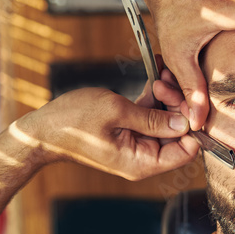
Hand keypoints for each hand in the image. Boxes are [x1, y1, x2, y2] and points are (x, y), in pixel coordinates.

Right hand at [14, 88, 198, 180]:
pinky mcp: (128, 130)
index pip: (186, 150)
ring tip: (159, 72)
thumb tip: (184, 122)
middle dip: (177, 104)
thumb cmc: (74, 122)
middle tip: (164, 80)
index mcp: (142, 162)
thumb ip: (152, 118)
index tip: (182, 100)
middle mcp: (143, 157)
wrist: (44, 128)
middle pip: (178, 133)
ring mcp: (136, 143)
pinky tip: (155, 73)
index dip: (190, 125)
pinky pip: (150, 114)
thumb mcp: (116, 112)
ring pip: (165, 120)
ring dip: (166, 95)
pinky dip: (153, 96)